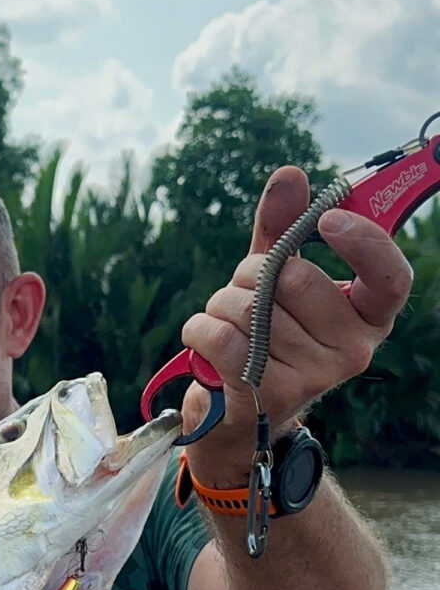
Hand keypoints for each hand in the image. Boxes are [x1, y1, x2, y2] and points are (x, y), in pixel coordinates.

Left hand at [179, 165, 413, 480]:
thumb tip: (290, 175)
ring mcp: (314, 376)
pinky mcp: (269, 396)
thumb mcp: (274, 280)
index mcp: (367, 316)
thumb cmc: (262, 336)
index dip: (364, 243)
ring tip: (227, 325)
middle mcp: (352, 349)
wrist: (234, 414)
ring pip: (249, 307)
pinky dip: (199, 328)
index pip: (390, 277)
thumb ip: (284, 229)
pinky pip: (222, 336)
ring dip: (220, 305)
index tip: (327, 219)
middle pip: (292, 278)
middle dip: (250, 275)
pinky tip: (203, 339)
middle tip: (244, 295)